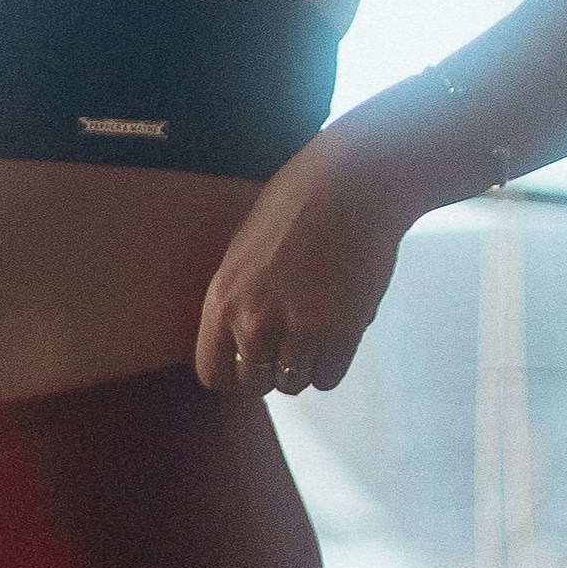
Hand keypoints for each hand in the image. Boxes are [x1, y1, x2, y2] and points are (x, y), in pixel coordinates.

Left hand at [194, 125, 419, 397]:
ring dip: (304, 366)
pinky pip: (328, 378)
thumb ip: (238, 301)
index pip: (212, 374)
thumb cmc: (297, 207)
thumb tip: (243, 349)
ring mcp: (300, 329)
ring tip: (316, 331)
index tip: (250, 360)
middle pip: (256, 384)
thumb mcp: (244, 252)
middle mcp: (254, 322)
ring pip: (294, 384)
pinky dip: (332, 363)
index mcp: (222, 299)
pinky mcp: (342, 332)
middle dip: (271, 369)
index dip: (232, 373)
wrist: (353, 183)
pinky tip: (337, 332)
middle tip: (290, 340)